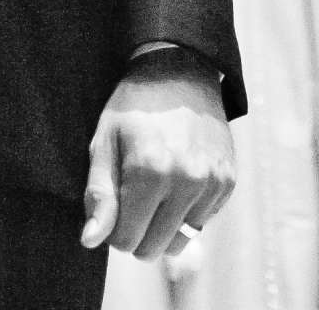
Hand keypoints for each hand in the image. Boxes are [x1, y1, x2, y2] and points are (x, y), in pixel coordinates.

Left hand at [81, 56, 235, 260]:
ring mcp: (211, 183)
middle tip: (130, 201)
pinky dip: (186, 213)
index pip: (127, 239)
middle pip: (154, 247)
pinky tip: (176, 182)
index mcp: (148, 170)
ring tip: (154, 192)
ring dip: (163, 228)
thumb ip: (99, 193)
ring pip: (181, 241)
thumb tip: (91, 241)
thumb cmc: (133, 106)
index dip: (113, 230)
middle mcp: (185, 181)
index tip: (112, 209)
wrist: (180, 71)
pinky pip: (202, 223)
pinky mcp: (228, 183)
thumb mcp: (104, 139)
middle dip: (137, 233)